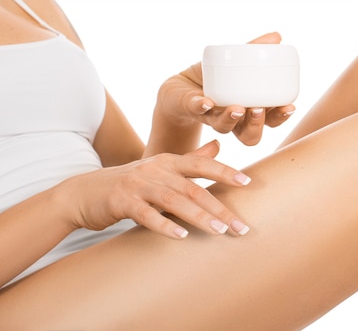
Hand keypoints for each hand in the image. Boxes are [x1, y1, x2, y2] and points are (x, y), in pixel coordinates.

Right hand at [60, 141, 250, 238]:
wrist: (84, 192)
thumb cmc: (130, 183)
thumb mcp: (160, 168)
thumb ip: (190, 159)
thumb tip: (218, 146)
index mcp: (168, 161)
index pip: (201, 164)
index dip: (225, 171)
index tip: (248, 182)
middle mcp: (156, 170)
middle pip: (194, 187)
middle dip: (220, 207)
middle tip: (241, 226)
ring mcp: (138, 185)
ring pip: (174, 200)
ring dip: (199, 217)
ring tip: (220, 231)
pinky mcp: (122, 202)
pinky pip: (146, 215)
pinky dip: (164, 225)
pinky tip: (181, 236)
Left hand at [156, 32, 295, 145]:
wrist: (178, 88)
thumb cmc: (213, 79)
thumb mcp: (234, 62)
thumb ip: (254, 49)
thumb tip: (277, 37)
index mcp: (248, 111)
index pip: (270, 121)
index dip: (281, 117)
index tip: (289, 106)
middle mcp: (232, 121)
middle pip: (250, 135)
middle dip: (256, 125)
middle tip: (259, 109)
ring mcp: (211, 117)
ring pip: (224, 128)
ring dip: (231, 119)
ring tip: (237, 108)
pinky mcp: (192, 108)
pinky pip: (198, 110)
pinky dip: (202, 106)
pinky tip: (207, 102)